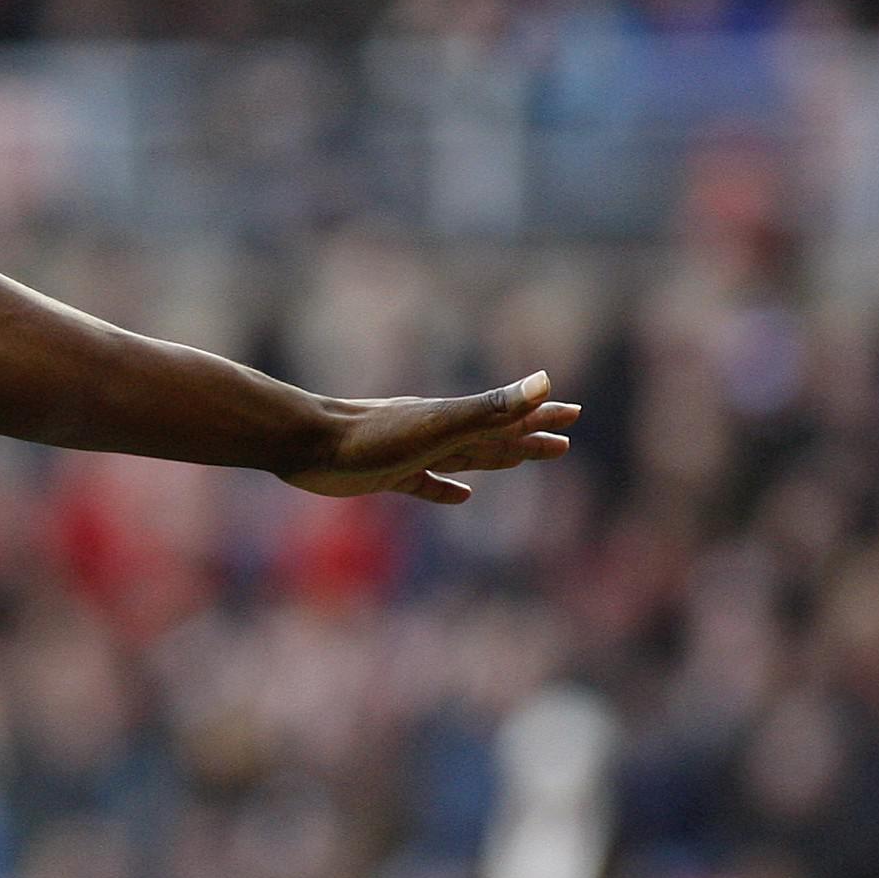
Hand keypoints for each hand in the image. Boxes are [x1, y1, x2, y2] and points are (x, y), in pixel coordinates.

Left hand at [279, 371, 577, 505]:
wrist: (304, 442)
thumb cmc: (372, 435)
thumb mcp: (440, 423)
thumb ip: (491, 408)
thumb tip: (545, 381)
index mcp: (455, 421)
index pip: (510, 419)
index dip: (541, 416)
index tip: (574, 413)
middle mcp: (437, 433)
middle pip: (494, 437)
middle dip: (530, 438)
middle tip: (564, 440)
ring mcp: (412, 453)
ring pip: (466, 457)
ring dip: (497, 459)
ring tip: (522, 460)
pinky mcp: (386, 475)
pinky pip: (427, 483)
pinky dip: (448, 488)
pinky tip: (461, 496)